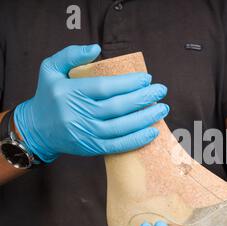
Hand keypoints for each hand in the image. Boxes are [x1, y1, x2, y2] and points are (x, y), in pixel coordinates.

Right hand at [14, 44, 168, 162]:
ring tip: (162, 108)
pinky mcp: (92, 147)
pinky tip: (153, 132)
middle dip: (143, 98)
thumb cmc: (49, 96)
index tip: (147, 78)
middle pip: (118, 107)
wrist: (36, 129)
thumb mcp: (51, 69)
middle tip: (161, 90)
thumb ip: (71, 55)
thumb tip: (97, 48)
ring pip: (121, 127)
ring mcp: (86, 133)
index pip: (105, 87)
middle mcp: (78, 114)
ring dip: (145, 118)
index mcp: (70, 92)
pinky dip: (137, 140)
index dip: (129, 83)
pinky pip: (119, 145)